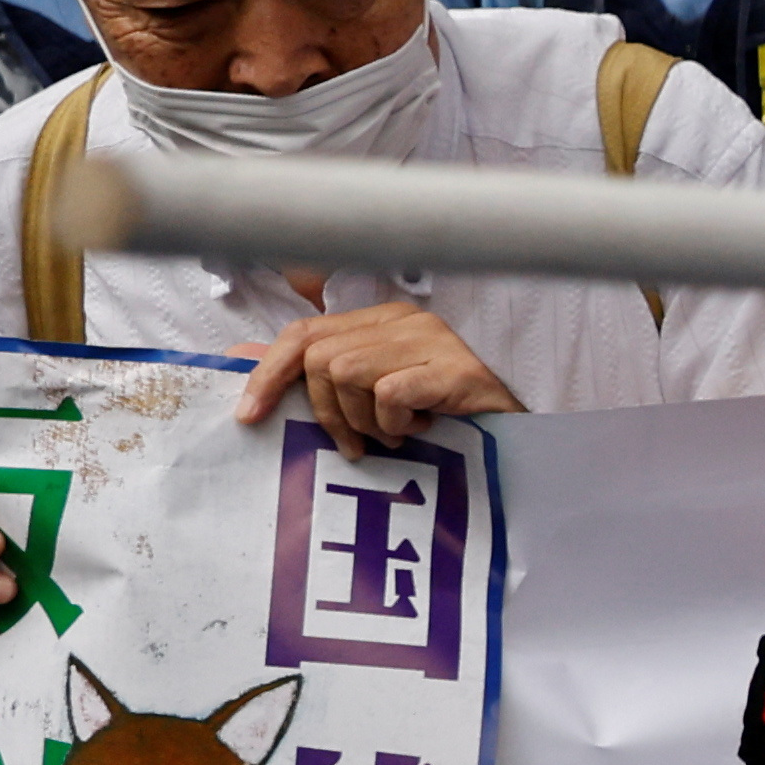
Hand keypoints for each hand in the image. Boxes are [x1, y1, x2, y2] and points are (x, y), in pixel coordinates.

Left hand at [229, 302, 511, 441]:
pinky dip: (394, 422)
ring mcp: (432, 340)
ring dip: (363, 420)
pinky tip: (422, 429)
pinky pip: (389, 393)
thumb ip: (319, 376)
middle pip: (319, 358)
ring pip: (347, 374)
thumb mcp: (379, 392)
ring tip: (396, 435)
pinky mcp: (455, 368)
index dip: (268, 373)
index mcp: (383, 320)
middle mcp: (404, 321)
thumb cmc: (449, 413)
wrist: (527, 428)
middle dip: (325, 411)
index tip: (251, 416)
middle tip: (354, 444)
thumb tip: (238, 357)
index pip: (303, 333)